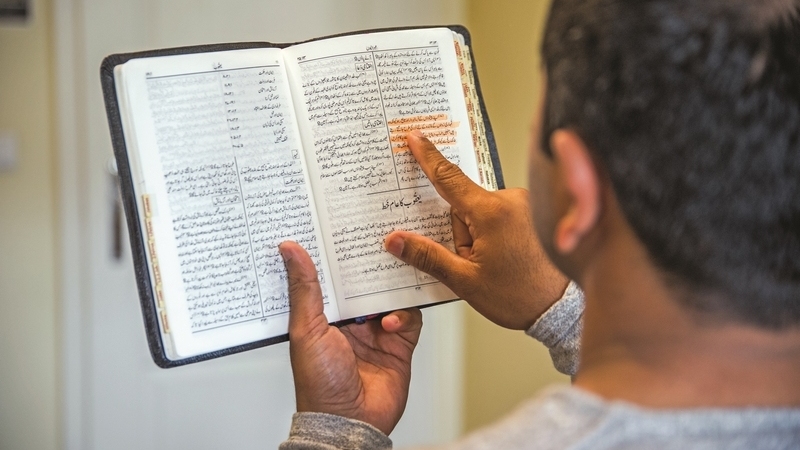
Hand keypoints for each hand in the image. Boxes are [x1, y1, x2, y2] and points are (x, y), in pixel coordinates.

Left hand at [280, 241, 422, 435]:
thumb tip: (290, 250)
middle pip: (365, 281)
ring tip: (391, 276)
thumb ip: (304, 289)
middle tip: (379, 241)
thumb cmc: (319, 385)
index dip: (335, 253)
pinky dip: (403, 315)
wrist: (349, 422)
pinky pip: (410, 318)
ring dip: (391, 287)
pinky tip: (390, 323)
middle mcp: (351, 319)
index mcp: (325, 314)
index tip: (339, 227)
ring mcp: (376, 330)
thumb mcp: (306, 330)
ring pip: (391, 294)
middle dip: (371, 264)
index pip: (332, 275)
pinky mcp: (399, 343)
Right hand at [384, 131, 568, 329]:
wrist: (563, 310)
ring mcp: (528, 205)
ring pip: (484, 213)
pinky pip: (503, 216)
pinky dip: (499, 234)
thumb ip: (428, 256)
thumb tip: (396, 240)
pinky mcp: (537, 213)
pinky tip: (509, 258)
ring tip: (498, 266)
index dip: (428, 158)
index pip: (449, 178)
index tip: (415, 138)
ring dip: (482, 236)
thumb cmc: (521, 296)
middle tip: (477, 264)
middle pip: (465, 206)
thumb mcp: (465, 281)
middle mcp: (513, 200)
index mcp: (492, 212)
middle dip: (463, 233)